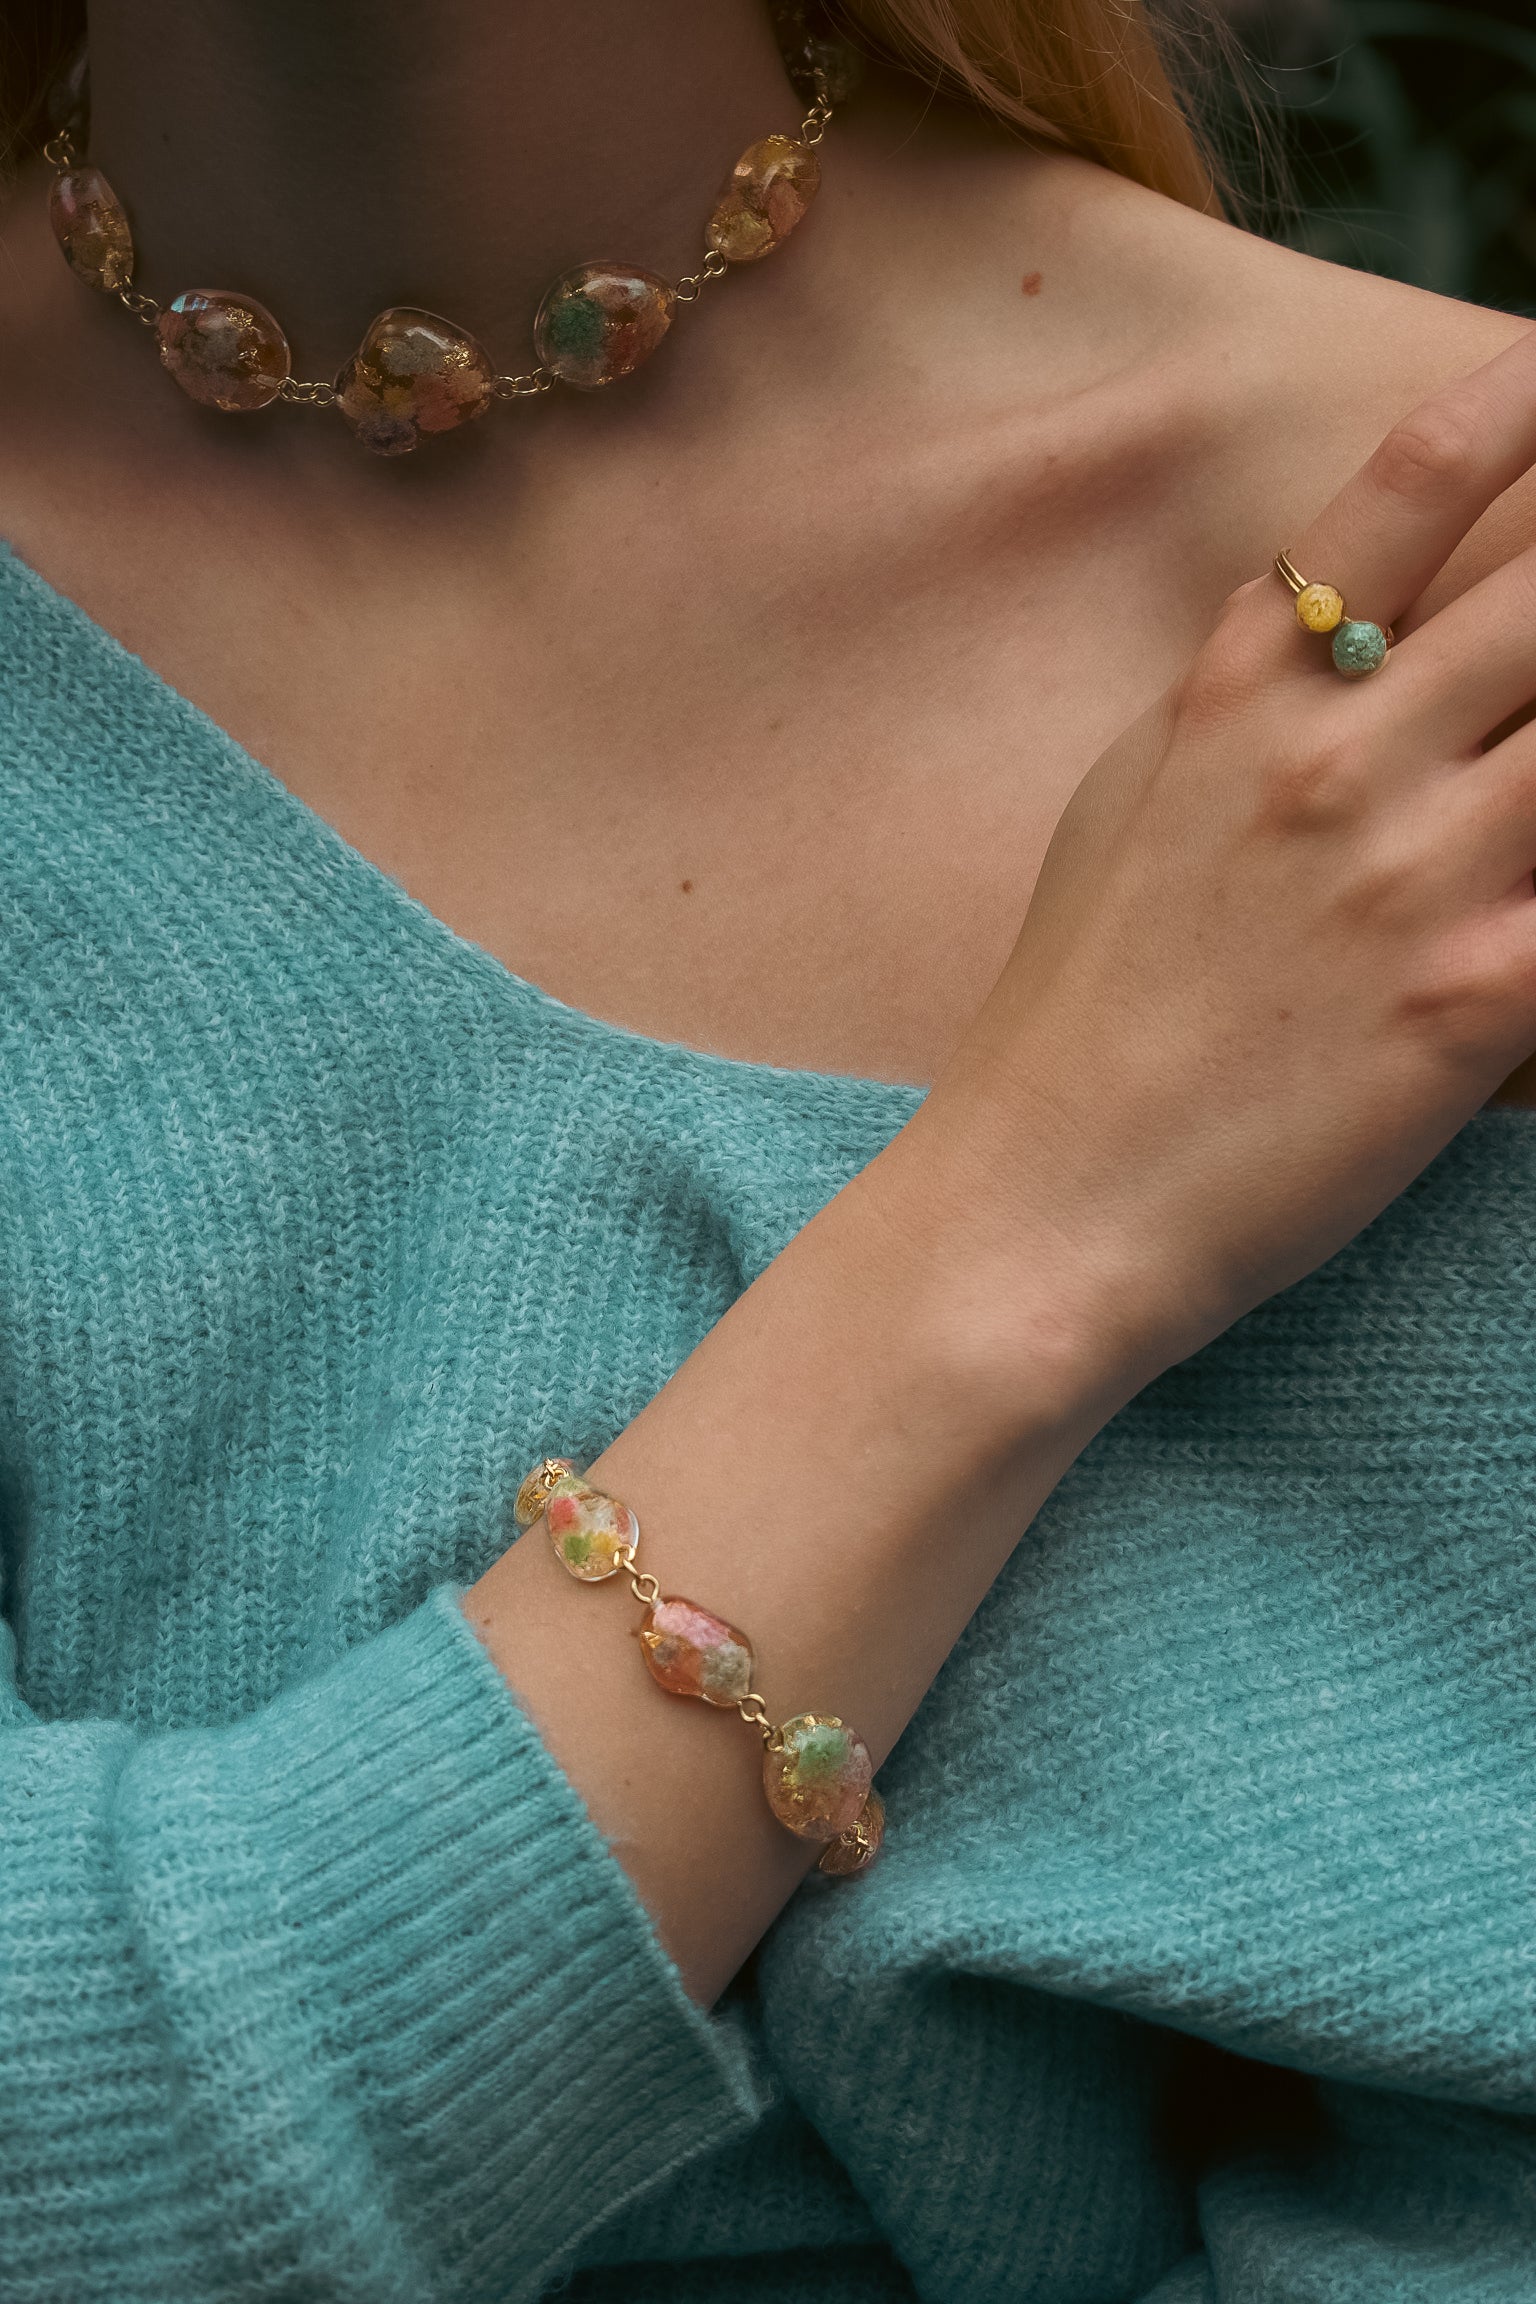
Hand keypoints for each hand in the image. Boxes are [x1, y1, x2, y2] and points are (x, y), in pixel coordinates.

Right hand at [910, 328, 1535, 1393]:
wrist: (1043, 1203)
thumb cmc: (1071, 1016)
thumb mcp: (1122, 811)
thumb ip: (1235, 702)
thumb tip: (1332, 628)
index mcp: (1236, 695)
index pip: (1408, 484)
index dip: (1522, 397)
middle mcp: (1332, 755)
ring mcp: (1409, 873)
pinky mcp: (1472, 1000)